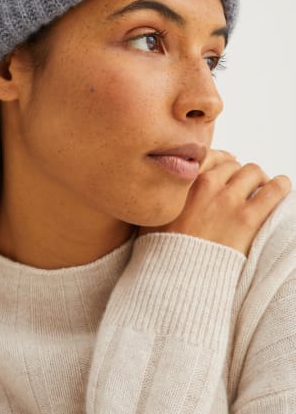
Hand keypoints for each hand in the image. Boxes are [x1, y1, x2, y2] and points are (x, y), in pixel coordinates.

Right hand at [137, 149, 291, 256]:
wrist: (174, 279)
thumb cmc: (162, 251)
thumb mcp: (154, 214)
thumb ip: (165, 195)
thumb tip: (169, 189)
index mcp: (183, 182)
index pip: (210, 156)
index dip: (221, 162)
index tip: (227, 169)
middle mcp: (206, 184)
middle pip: (233, 164)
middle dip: (239, 174)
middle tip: (243, 187)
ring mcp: (228, 200)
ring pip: (254, 172)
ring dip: (258, 179)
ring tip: (262, 190)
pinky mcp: (247, 219)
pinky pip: (274, 190)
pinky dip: (280, 186)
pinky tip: (282, 188)